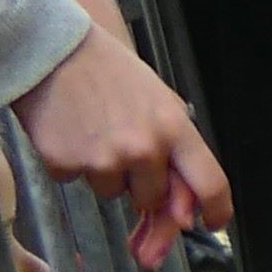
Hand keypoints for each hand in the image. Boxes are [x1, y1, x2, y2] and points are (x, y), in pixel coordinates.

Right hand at [11, 5, 229, 268]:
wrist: (55, 49)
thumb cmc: (112, 75)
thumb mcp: (160, 103)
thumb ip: (178, 152)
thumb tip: (184, 216)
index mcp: (175, 129)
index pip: (211, 183)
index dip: (216, 210)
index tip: (212, 222)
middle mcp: (144, 148)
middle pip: (154, 200)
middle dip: (143, 186)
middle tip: (125, 149)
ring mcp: (103, 158)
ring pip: (113, 194)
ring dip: (106, 173)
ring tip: (94, 131)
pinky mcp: (65, 164)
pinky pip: (75, 181)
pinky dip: (72, 163)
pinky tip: (69, 131)